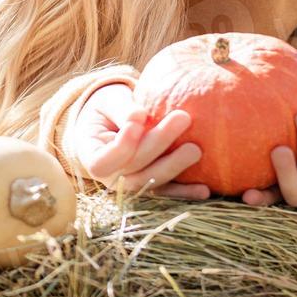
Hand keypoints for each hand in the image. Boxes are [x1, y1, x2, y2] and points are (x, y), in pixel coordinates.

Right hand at [68, 83, 210, 200]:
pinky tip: (204, 191)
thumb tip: (139, 115)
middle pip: (134, 167)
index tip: (138, 121)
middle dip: (159, 143)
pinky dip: (185, 193)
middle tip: (183, 117)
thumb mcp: (107, 103)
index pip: (103, 162)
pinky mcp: (152, 188)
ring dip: (175, 166)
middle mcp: (111, 179)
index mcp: (93, 157)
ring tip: (196, 148)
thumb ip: (121, 109)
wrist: (111, 123)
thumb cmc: (107, 109)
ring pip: (152, 182)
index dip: (121, 146)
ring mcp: (132, 186)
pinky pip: (168, 192)